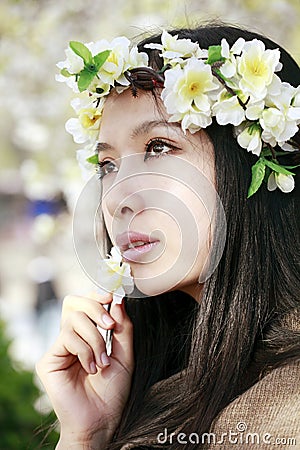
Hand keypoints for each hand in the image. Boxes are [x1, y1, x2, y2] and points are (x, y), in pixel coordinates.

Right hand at [36, 292, 133, 448]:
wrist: (102, 421)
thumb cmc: (113, 391)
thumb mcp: (125, 355)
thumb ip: (122, 328)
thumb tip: (118, 300)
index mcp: (88, 335)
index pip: (86, 304)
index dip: (96, 295)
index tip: (112, 295)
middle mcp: (71, 338)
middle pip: (74, 303)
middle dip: (95, 308)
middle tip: (110, 326)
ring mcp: (58, 348)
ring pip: (74, 320)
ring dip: (95, 339)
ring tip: (102, 362)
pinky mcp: (48, 360)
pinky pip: (67, 338)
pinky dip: (84, 350)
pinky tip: (90, 368)